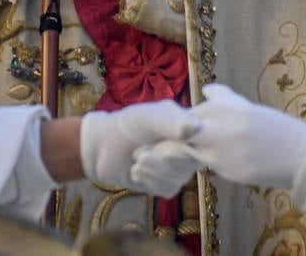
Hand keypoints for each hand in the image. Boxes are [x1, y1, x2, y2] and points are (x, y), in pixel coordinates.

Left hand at [79, 100, 200, 195]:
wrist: (103, 145)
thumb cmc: (128, 124)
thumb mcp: (149, 117)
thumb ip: (170, 121)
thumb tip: (194, 127)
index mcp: (190, 127)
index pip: (203, 143)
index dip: (183, 149)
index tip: (163, 147)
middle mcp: (189, 148)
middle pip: (189, 163)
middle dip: (161, 159)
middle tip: (140, 151)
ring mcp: (179, 168)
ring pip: (178, 178)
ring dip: (152, 170)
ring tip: (137, 158)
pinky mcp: (167, 184)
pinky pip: (167, 189)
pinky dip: (148, 181)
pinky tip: (137, 171)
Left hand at [131, 84, 305, 189]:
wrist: (302, 154)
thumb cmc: (275, 129)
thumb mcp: (248, 108)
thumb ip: (224, 100)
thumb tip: (206, 90)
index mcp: (225, 107)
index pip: (188, 116)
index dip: (178, 127)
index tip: (167, 134)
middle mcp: (220, 125)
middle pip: (181, 132)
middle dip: (170, 141)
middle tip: (152, 150)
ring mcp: (224, 148)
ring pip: (190, 151)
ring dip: (182, 155)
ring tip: (171, 160)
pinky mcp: (230, 169)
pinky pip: (208, 167)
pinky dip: (205, 168)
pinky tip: (212, 168)